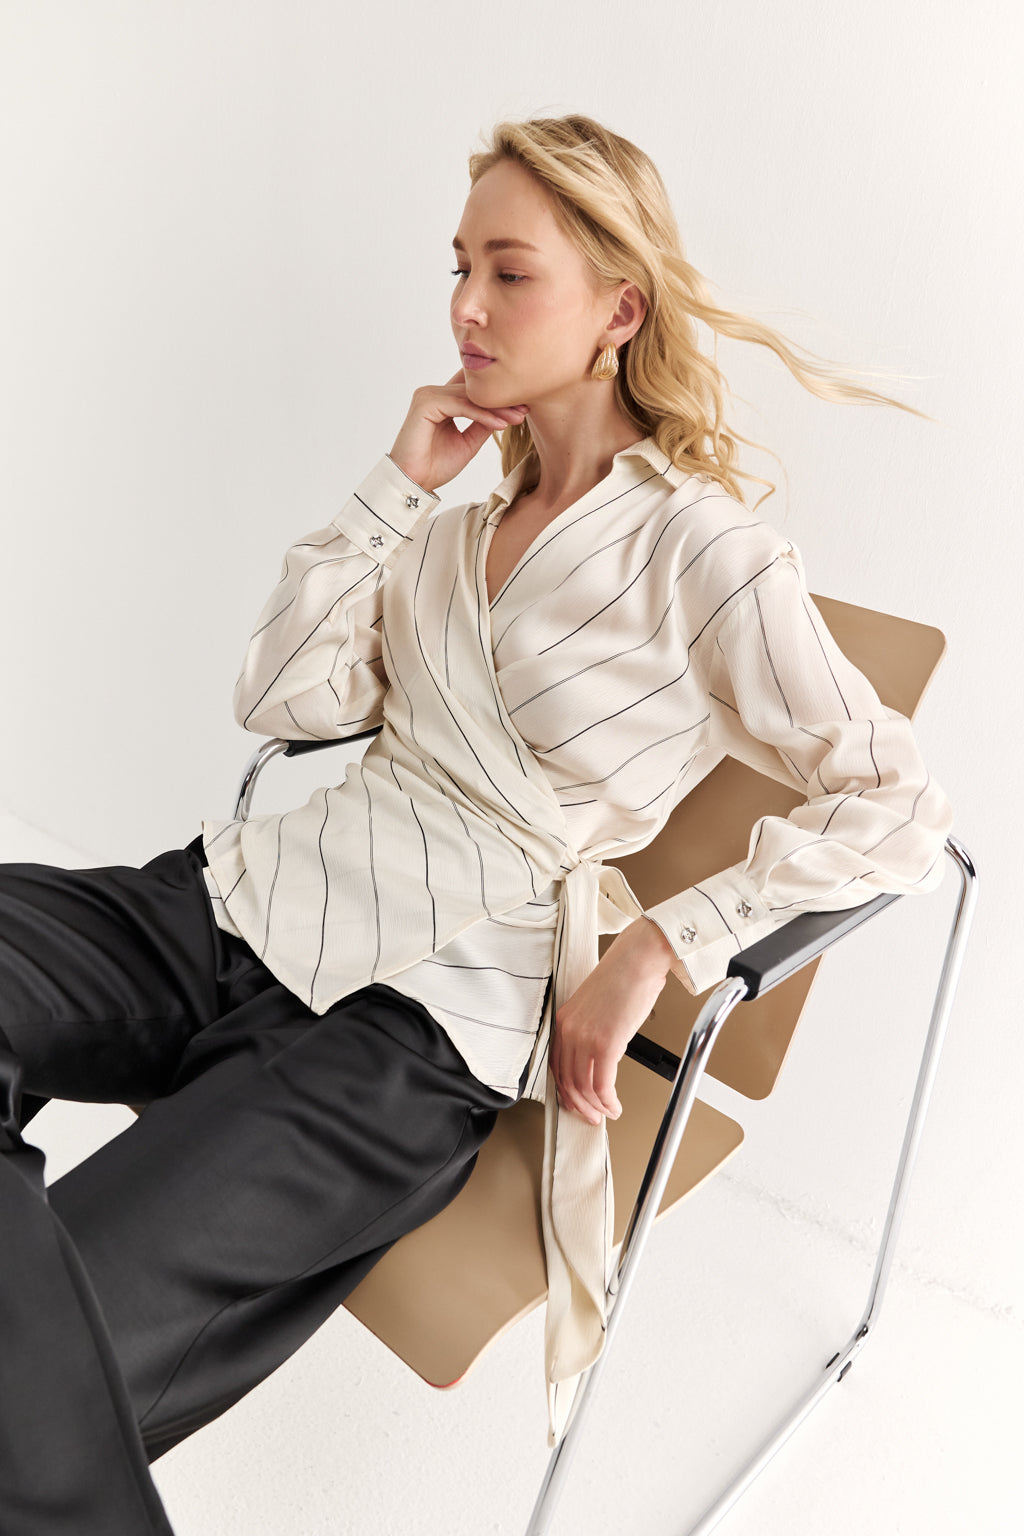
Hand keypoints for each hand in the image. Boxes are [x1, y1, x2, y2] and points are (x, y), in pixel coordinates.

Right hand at [388, 373, 528, 493]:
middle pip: (474, 390)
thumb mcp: (468, 443)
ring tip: (518, 417)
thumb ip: (482, 425)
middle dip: (501, 400)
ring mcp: (428, 395)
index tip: (523, 406)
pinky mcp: (425, 403)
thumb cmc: (434, 466)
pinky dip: (481, 414)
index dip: (497, 395)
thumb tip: (504, 413)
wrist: (414, 483)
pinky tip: (499, 424)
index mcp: (442, 400)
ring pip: (469, 397)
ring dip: (495, 408)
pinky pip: (460, 405)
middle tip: (526, 408)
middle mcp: (434, 393)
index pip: (473, 389)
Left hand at [550, 918, 676, 1126]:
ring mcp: (585, 1038)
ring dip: (596, 1107)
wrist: (638, 960)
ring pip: (583, 1087)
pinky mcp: (605, 1043)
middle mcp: (569, 1030)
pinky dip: (608, 1102)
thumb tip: (598, 1058)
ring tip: (608, 1113)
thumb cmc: (624, 977)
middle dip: (580, 1105)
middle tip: (591, 1117)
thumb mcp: (595, 1007)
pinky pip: (602, 1084)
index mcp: (564, 1021)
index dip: (566, 1091)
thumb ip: (590, 1031)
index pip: (556, 1066)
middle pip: (567, 1081)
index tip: (576, 1102)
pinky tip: (615, 1106)